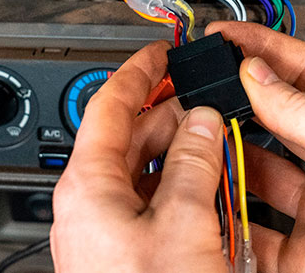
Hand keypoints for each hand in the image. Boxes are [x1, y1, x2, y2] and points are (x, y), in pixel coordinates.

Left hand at [51, 40, 226, 271]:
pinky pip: (147, 204)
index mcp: (87, 186)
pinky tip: (208, 194)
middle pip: (129, 137)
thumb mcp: (182, 223)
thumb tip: (201, 121)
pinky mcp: (120, 253)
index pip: (108, 105)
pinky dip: (177, 189)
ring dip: (179, 156)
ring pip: (142, 173)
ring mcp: (102, 231)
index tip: (160, 52)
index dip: (138, 71)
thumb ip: (194, 163)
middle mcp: (87, 205)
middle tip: (207, 104)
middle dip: (171, 116)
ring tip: (217, 149)